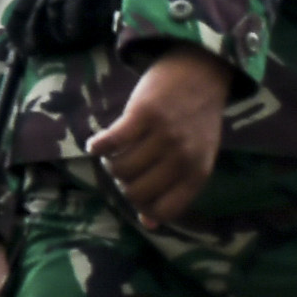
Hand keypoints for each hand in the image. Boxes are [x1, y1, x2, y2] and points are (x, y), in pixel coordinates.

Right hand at [93, 45, 233, 226]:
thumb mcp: (195, 157)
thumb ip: (174, 190)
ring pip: (120, 169)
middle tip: (122, 170)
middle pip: (136, 191)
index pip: (164, 209)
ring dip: (110, 164)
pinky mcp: (143, 114)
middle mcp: (182, 157)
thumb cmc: (195, 120)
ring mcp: (163, 135)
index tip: (135, 191)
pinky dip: (97, 146)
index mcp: (198, 172)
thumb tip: (148, 224)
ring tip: (114, 153)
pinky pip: (112, 142)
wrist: (200, 72)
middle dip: (123, 185)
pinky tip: (95, 144)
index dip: (143, 206)